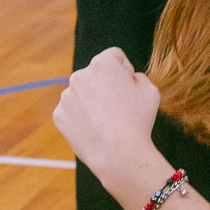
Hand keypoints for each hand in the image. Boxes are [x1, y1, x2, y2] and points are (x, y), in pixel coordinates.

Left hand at [52, 47, 162, 178]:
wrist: (118, 152)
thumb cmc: (138, 119)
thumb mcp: (151, 91)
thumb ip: (138, 77)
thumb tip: (130, 77)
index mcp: (102, 64)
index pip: (114, 56)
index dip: (125, 70)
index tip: (129, 87)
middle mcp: (79, 75)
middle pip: (95, 75)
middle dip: (105, 86)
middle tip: (118, 108)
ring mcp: (66, 96)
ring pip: (82, 94)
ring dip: (92, 102)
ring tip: (107, 121)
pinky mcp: (59, 114)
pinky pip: (73, 112)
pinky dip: (82, 118)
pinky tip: (95, 129)